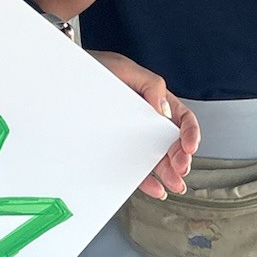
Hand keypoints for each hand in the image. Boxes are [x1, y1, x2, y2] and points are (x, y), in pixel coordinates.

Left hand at [87, 51, 197, 197]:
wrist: (65, 77)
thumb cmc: (94, 68)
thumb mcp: (123, 68)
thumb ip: (149, 84)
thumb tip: (165, 110)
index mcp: (154, 99)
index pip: (181, 118)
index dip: (191, 133)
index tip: (190, 147)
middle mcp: (147, 119)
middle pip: (172, 142)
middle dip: (181, 157)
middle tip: (180, 168)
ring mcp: (132, 135)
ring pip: (157, 157)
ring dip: (168, 172)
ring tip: (173, 184)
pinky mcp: (117, 148)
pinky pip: (134, 166)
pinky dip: (146, 179)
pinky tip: (155, 187)